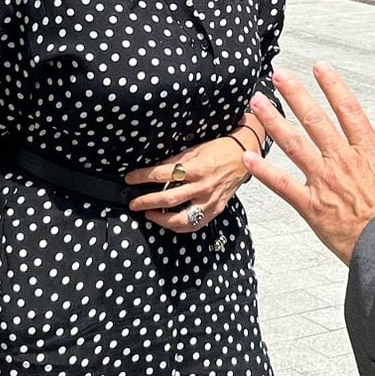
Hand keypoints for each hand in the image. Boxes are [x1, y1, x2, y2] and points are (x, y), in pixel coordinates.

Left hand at [126, 132, 251, 233]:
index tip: (130, 179)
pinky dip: (179, 226)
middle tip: (133, 203)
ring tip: (149, 215)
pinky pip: (195, 224)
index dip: (143, 177)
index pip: (163, 174)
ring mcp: (210, 201)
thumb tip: (155, 170)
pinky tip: (169, 222)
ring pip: (181, 218)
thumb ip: (176, 161)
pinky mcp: (216, 209)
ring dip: (161, 219)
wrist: (244, 156)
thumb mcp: (195, 150)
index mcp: (196, 168)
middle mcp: (203, 187)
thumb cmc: (220, 149)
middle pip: (168, 199)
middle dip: (146, 202)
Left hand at [244, 64, 374, 263]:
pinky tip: (245, 158)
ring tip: (256, 103)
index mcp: (372, 154)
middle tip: (278, 74)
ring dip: (273, 122)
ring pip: (293, 145)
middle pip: (315, 120)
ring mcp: (325, 184)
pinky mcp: (312, 209)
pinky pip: (283, 187)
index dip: (334, 86)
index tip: (320, 67)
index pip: (350, 110)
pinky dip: (263, 172)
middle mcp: (344, 162)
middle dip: (296, 94)